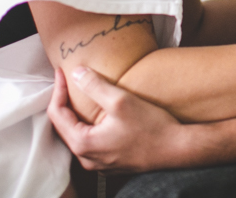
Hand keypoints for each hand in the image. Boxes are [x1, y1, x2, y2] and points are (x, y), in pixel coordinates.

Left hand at [47, 68, 185, 172]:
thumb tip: (76, 73)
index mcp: (84, 144)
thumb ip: (94, 86)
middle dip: (63, 102)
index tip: (61, 72)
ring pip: (77, 135)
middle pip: (64, 127)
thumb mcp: (121, 100)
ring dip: (75, 115)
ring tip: (78, 95)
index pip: (57, 114)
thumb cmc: (152, 128)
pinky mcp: (111, 162)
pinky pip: (91, 142)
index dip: (57, 89)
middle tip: (67, 81)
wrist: (177, 149)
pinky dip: (87, 125)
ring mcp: (99, 163)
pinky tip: (96, 114)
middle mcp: (87, 158)